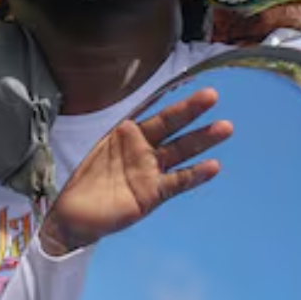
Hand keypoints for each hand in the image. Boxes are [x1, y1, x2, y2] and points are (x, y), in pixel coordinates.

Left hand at [38, 89, 230, 256]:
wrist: (74, 216)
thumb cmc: (86, 180)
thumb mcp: (99, 150)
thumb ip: (117, 137)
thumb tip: (129, 125)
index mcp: (129, 134)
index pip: (155, 112)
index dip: (171, 100)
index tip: (192, 83)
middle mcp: (144, 149)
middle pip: (171, 127)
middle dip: (191, 111)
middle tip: (213, 96)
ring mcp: (151, 171)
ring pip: (180, 151)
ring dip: (202, 140)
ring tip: (225, 127)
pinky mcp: (153, 194)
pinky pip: (177, 182)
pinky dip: (195, 174)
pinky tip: (213, 166)